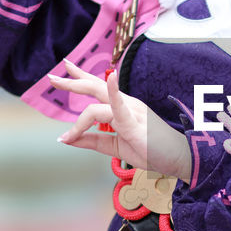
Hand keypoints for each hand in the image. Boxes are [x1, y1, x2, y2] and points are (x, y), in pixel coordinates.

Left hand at [51, 61, 192, 182]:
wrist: (179, 159)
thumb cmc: (152, 151)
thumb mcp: (115, 147)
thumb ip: (91, 141)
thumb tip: (65, 139)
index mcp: (123, 108)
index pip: (98, 88)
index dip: (80, 78)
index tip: (64, 70)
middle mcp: (126, 104)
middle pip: (94, 87)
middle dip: (72, 81)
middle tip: (51, 78)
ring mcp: (131, 111)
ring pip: (97, 101)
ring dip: (78, 112)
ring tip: (67, 131)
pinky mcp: (135, 123)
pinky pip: (119, 106)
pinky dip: (113, 91)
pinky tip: (109, 78)